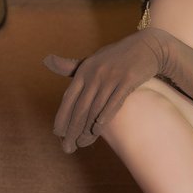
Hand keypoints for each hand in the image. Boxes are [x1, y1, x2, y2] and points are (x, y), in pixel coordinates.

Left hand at [44, 30, 167, 151]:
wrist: (147, 46)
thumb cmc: (116, 56)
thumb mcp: (92, 60)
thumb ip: (70, 66)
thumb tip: (45, 61)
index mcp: (84, 70)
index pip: (69, 98)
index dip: (62, 117)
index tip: (57, 134)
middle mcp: (96, 74)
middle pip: (81, 107)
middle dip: (72, 129)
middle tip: (67, 147)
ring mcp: (112, 77)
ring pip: (96, 108)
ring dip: (87, 129)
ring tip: (82, 143)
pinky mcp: (128, 80)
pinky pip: (115, 101)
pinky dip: (105, 116)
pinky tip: (98, 129)